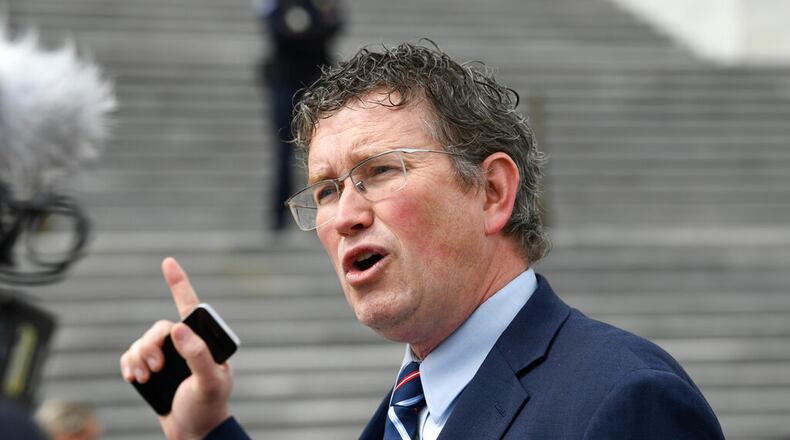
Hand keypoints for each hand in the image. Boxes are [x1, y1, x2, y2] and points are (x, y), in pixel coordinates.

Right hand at [120, 257, 233, 439]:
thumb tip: (179, 328)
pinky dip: (129, 364)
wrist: (194, 432)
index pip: (190, 307)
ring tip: (145, 377)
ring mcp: (168, 356)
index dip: (178, 283)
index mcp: (204, 342)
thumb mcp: (209, 382)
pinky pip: (132, 356)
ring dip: (139, 357)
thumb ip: (198, 355)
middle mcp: (185, 344)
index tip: (167, 261)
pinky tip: (134, 377)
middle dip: (151, 345)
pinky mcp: (151, 369)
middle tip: (156, 367)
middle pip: (159, 328)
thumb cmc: (208, 406)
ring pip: (143, 342)